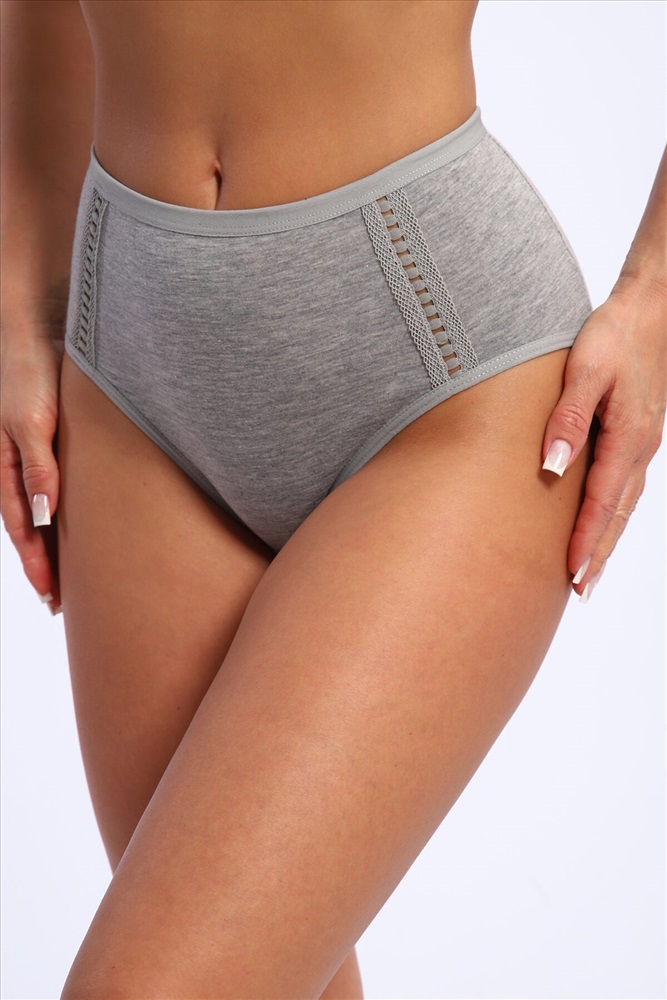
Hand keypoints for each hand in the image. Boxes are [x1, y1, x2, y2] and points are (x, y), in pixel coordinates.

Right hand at [0, 329, 63, 614]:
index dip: (34, 562)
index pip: (21, 527)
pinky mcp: (58, 441)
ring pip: (47, 511)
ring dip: (57, 543)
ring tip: (71, 575)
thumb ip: (37, 467)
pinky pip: (62, 487)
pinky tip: (82, 526)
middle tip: (60, 602)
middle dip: (44, 563)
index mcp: (7, 466)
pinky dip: (70, 513)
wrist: (44, 327)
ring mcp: (39, 454)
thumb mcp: (32, 422)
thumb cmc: (30, 371)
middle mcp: (22, 465)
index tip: (50, 595)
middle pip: (32, 526)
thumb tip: (42, 516)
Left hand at [541, 278, 665, 601]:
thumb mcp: (585, 369)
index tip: (573, 575)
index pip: (601, 503)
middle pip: (618, 514)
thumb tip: (551, 466)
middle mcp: (640, 448)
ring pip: (625, 504)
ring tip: (590, 571)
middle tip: (580, 592)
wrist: (652, 309)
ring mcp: (644, 443)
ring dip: (608, 539)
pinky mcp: (639, 434)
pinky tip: (603, 523)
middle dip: (600, 554)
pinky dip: (614, 515)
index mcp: (627, 437)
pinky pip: (627, 487)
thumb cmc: (615, 334)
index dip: (586, 542)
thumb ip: (568, 418)